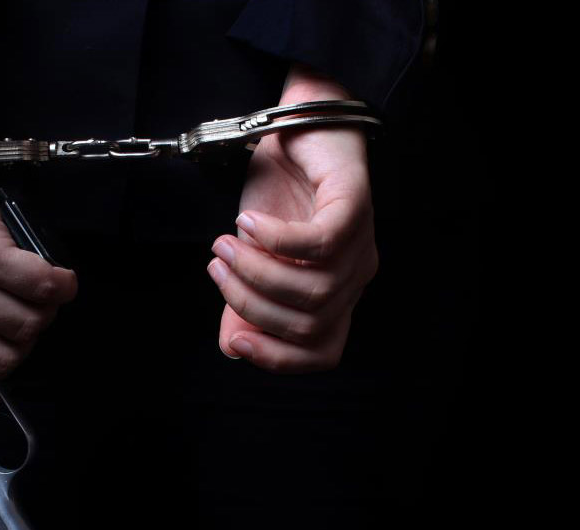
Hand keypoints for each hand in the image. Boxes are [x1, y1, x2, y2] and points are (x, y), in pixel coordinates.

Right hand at [208, 65, 378, 372]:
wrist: (296, 120)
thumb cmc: (279, 188)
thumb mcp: (251, 253)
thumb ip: (245, 299)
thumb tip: (232, 345)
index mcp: (335, 295)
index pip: (323, 352)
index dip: (280, 359)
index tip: (234, 340)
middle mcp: (355, 276)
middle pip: (310, 325)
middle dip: (252, 306)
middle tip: (217, 268)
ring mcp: (361, 243)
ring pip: (315, 290)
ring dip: (258, 272)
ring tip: (224, 243)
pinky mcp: (356, 205)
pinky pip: (320, 243)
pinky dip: (277, 239)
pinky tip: (248, 222)